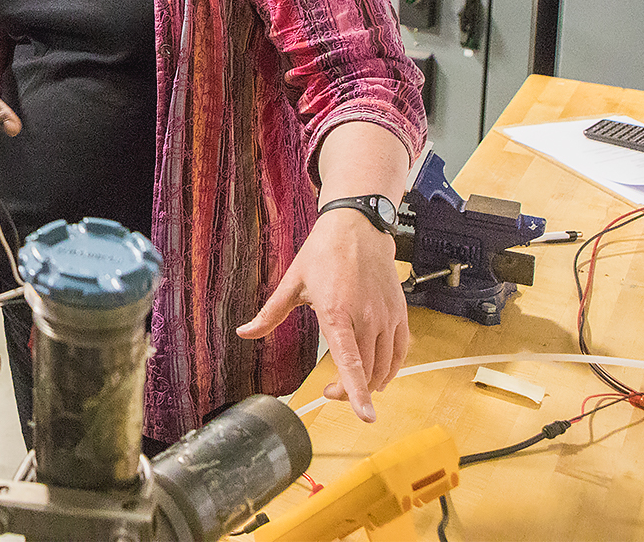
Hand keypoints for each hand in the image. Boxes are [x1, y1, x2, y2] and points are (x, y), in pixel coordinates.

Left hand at [235, 208, 408, 422]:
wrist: (357, 227)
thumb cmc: (323, 253)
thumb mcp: (292, 283)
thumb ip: (270, 314)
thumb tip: (244, 333)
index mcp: (336, 313)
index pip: (351, 362)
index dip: (358, 393)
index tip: (366, 417)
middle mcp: (366, 318)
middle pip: (366, 372)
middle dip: (349, 392)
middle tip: (329, 390)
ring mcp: (386, 317)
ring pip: (384, 366)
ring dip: (369, 383)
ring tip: (349, 382)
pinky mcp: (400, 314)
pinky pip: (400, 353)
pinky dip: (389, 369)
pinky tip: (376, 373)